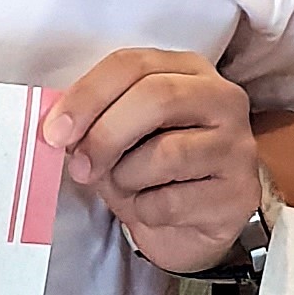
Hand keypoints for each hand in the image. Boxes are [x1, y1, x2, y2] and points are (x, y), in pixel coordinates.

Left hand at [42, 47, 261, 273]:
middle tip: (80, 166)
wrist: (186, 229)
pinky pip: (172, 201)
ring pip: (166, 153)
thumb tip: (59, 129)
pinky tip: (153, 210)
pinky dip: (146, 211)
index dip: (87, 95)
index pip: (133, 65)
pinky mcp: (239, 193)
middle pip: (157, 98)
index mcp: (188, 70)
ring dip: (126, 178)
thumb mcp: (119, 137)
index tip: (54, 131)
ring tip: (127, 188)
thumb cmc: (150, 174)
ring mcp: (237, 146)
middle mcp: (222, 98)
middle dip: (105, 134)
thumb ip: (94, 121)